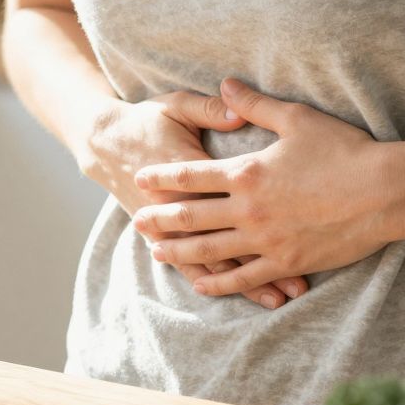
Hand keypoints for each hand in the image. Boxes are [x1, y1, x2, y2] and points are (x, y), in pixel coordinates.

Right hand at [79, 92, 307, 309]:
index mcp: (188, 169)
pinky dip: (216, 284)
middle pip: (226, 237)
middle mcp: (180, 204)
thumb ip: (210, 109)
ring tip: (278, 298)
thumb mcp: (177, 105)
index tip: (298, 223)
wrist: (103, 143)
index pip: (228, 193)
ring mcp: (170, 226)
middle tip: (300, 278)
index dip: (263, 210)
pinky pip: (192, 266)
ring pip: (212, 259)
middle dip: (264, 259)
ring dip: (245, 282)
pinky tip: (236, 295)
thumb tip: (239, 111)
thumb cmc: (147, 121)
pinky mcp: (163, 237)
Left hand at [131, 78, 396, 297]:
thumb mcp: (296, 118)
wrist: (386, 192)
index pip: (191, 175)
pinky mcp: (287, 262)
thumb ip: (254, 105)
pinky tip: (203, 284)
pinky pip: (245, 277)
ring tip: (156, 252)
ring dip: (180, 252)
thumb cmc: (344, 149)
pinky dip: (221, 282)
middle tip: (135, 221)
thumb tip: (224, 84)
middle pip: (191, 216)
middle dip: (159, 218)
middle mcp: (248, 210)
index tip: (141, 178)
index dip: (163, 177)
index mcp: (246, 173)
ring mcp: (266, 240)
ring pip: (210, 251)